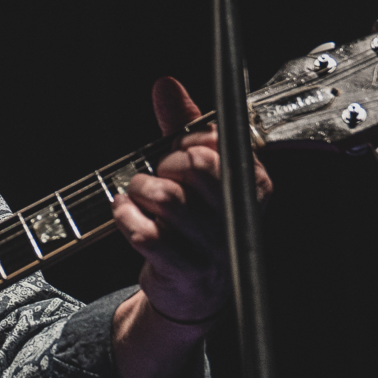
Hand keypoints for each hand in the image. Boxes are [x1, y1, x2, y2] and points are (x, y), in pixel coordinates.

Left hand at [113, 77, 272, 325]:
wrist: (192, 291)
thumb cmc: (194, 222)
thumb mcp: (195, 170)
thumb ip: (182, 125)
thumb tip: (166, 85)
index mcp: (252, 184)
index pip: (219, 142)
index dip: (187, 140)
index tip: (176, 148)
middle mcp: (239, 214)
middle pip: (194, 165)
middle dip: (165, 164)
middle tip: (157, 174)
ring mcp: (214, 246)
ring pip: (166, 197)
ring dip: (140, 190)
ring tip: (138, 194)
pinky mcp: (186, 269)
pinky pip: (145, 232)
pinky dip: (126, 217)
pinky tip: (126, 213)